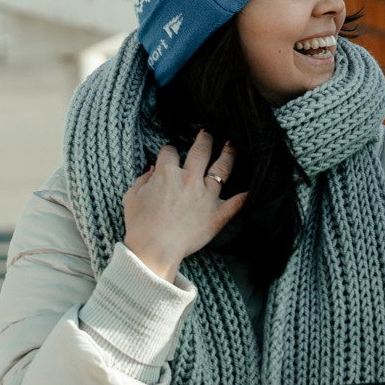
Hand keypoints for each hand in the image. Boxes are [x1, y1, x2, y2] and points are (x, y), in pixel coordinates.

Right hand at [121, 132, 243, 283]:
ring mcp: (206, 196)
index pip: (170, 152)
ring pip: (222, 168)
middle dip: (204, 139)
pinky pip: (237, 202)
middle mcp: (189, 179)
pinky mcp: (217, 214)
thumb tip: (151, 170)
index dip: (169, 151)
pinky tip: (253, 188)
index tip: (170, 153)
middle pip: (200, 151)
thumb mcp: (132, 197)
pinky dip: (245, 195)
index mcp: (167, 174)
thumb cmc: (140, 226)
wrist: (154, 251)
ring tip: (231, 145)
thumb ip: (142, 179)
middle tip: (207, 134)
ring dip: (228, 154)